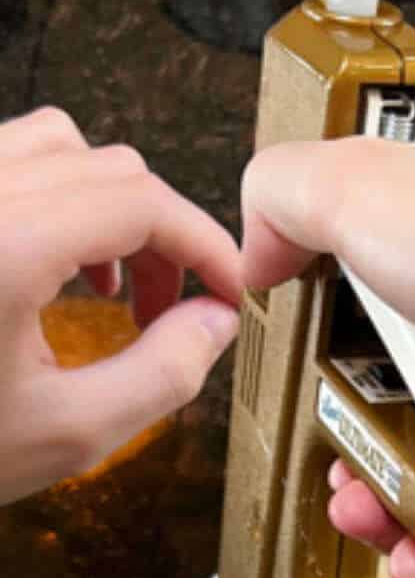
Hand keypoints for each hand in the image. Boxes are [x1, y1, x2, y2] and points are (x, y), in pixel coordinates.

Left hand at [0, 108, 241, 502]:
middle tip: (179, 306)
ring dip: (112, 206)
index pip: (141, 203)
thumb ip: (164, 374)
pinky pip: (6, 161)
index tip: (230, 289)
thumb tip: (215, 321)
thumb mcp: (70, 432)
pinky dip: (57, 197)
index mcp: (1, 249)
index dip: (206, 244)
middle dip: (166, 235)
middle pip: (110, 169)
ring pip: (57, 146)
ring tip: (115, 282)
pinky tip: (56, 263)